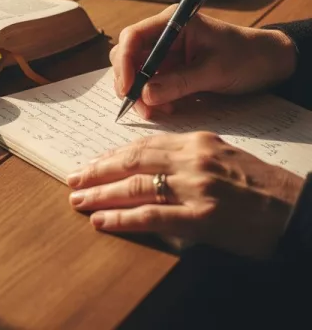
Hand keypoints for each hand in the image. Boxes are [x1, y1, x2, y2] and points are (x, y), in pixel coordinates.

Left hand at [68, 132, 303, 257]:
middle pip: (131, 161)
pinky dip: (122, 218)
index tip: (92, 163)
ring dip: (100, 194)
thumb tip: (151, 165)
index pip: (142, 145)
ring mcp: (195, 188)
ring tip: (78, 200)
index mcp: (196, 142)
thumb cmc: (262, 187)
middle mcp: (191, 160)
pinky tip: (101, 220)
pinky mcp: (201, 218)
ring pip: (135, 186)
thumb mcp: (223, 157)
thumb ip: (187, 157)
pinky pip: (151, 216)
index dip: (112, 155)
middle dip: (97, 171)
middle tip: (73, 178)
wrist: (298, 210)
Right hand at [110, 8, 297, 118]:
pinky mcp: (171, 69)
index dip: (124, 62)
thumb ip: (180, 82)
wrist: (270, 63)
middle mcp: (164, 35)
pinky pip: (152, 84)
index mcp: (173, 22)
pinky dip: (153, 98)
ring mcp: (166, 52)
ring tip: (157, 111)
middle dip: (130, 81)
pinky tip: (167, 108)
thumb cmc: (247, 57)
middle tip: (140, 106)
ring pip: (137, 72)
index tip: (128, 88)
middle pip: (128, 55)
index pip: (133, 37)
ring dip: (141, 93)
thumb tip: (146, 95)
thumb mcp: (215, 70)